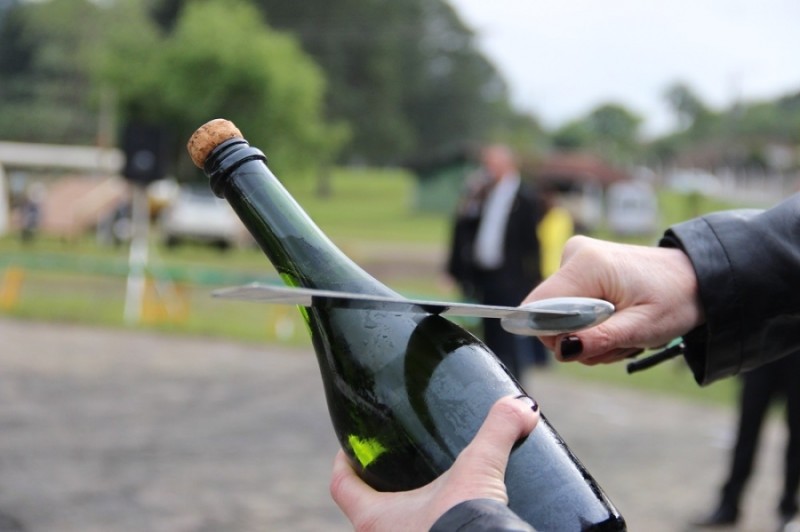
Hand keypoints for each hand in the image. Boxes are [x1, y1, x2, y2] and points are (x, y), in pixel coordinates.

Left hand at [330, 395, 539, 530]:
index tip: (351, 445)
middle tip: (397, 461)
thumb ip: (497, 432)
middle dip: (381, 484)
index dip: (344, 461)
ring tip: (426, 487)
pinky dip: (426, 524)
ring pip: (390, 526)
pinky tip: (448, 514)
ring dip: (404, 509)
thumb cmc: (464, 524)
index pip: (342, 484)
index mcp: (374, 517)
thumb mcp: (479, 470)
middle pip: (365, 506)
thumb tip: (521, 406)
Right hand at [525, 235, 704, 363]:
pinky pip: (569, 306)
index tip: (589, 345)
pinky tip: (617, 321)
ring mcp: (575, 258)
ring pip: (559, 315)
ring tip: (623, 331)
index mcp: (586, 265)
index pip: (537, 308)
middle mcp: (573, 254)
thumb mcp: (641, 328)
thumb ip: (600, 340)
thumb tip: (563, 350)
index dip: (554, 335)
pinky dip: (590, 323)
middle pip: (548, 315)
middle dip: (579, 339)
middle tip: (618, 341)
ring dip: (589, 335)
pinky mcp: (580, 267)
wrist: (696, 278)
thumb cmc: (675, 299)